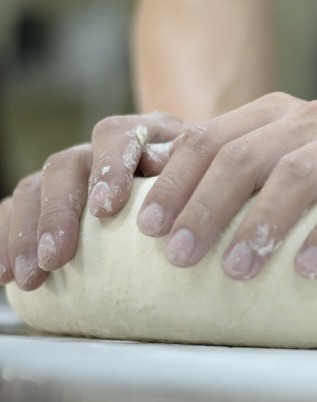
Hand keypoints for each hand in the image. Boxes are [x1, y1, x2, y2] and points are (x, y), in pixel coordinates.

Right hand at [0, 113, 185, 289]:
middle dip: (57, 214)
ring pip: (33, 189)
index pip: (115, 136)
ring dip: (25, 235)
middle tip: (56, 258)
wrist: (191, 189)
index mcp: (139, 133)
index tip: (105, 208)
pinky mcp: (49, 199)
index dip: (108, 168)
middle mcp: (98, 149)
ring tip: (29, 277)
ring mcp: (71, 174)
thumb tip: (161, 166)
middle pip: (65, 166)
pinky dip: (5, 240)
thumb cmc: (199, 186)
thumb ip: (185, 167)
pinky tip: (2, 273)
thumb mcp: (202, 172)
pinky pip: (14, 212)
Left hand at [137, 92, 316, 279]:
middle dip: (206, 207)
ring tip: (236, 271)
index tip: (149, 230)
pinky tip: (309, 268)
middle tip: (181, 257)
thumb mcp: (272, 182)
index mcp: (273, 114)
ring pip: (296, 173)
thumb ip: (227, 184)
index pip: (210, 139)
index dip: (174, 183)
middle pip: (244, 155)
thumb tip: (147, 213)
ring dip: (260, 224)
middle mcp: (311, 117)